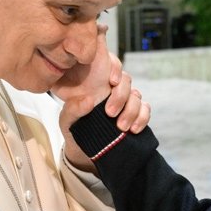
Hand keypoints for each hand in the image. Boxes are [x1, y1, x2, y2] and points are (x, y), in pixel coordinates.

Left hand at [54, 26, 150, 171]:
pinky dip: (142, 117)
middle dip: (121, 96)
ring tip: (121, 127)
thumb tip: (89, 101)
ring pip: (136, 95)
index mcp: (95, 80)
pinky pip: (145, 109)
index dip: (115, 68)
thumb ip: (73, 108)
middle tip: (110, 113)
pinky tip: (134, 129)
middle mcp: (112, 87)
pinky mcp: (133, 114)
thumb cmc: (73, 126)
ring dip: (131, 110)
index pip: (111, 62)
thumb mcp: (66, 118)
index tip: (111, 81)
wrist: (81, 147)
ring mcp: (124, 100)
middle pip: (126, 80)